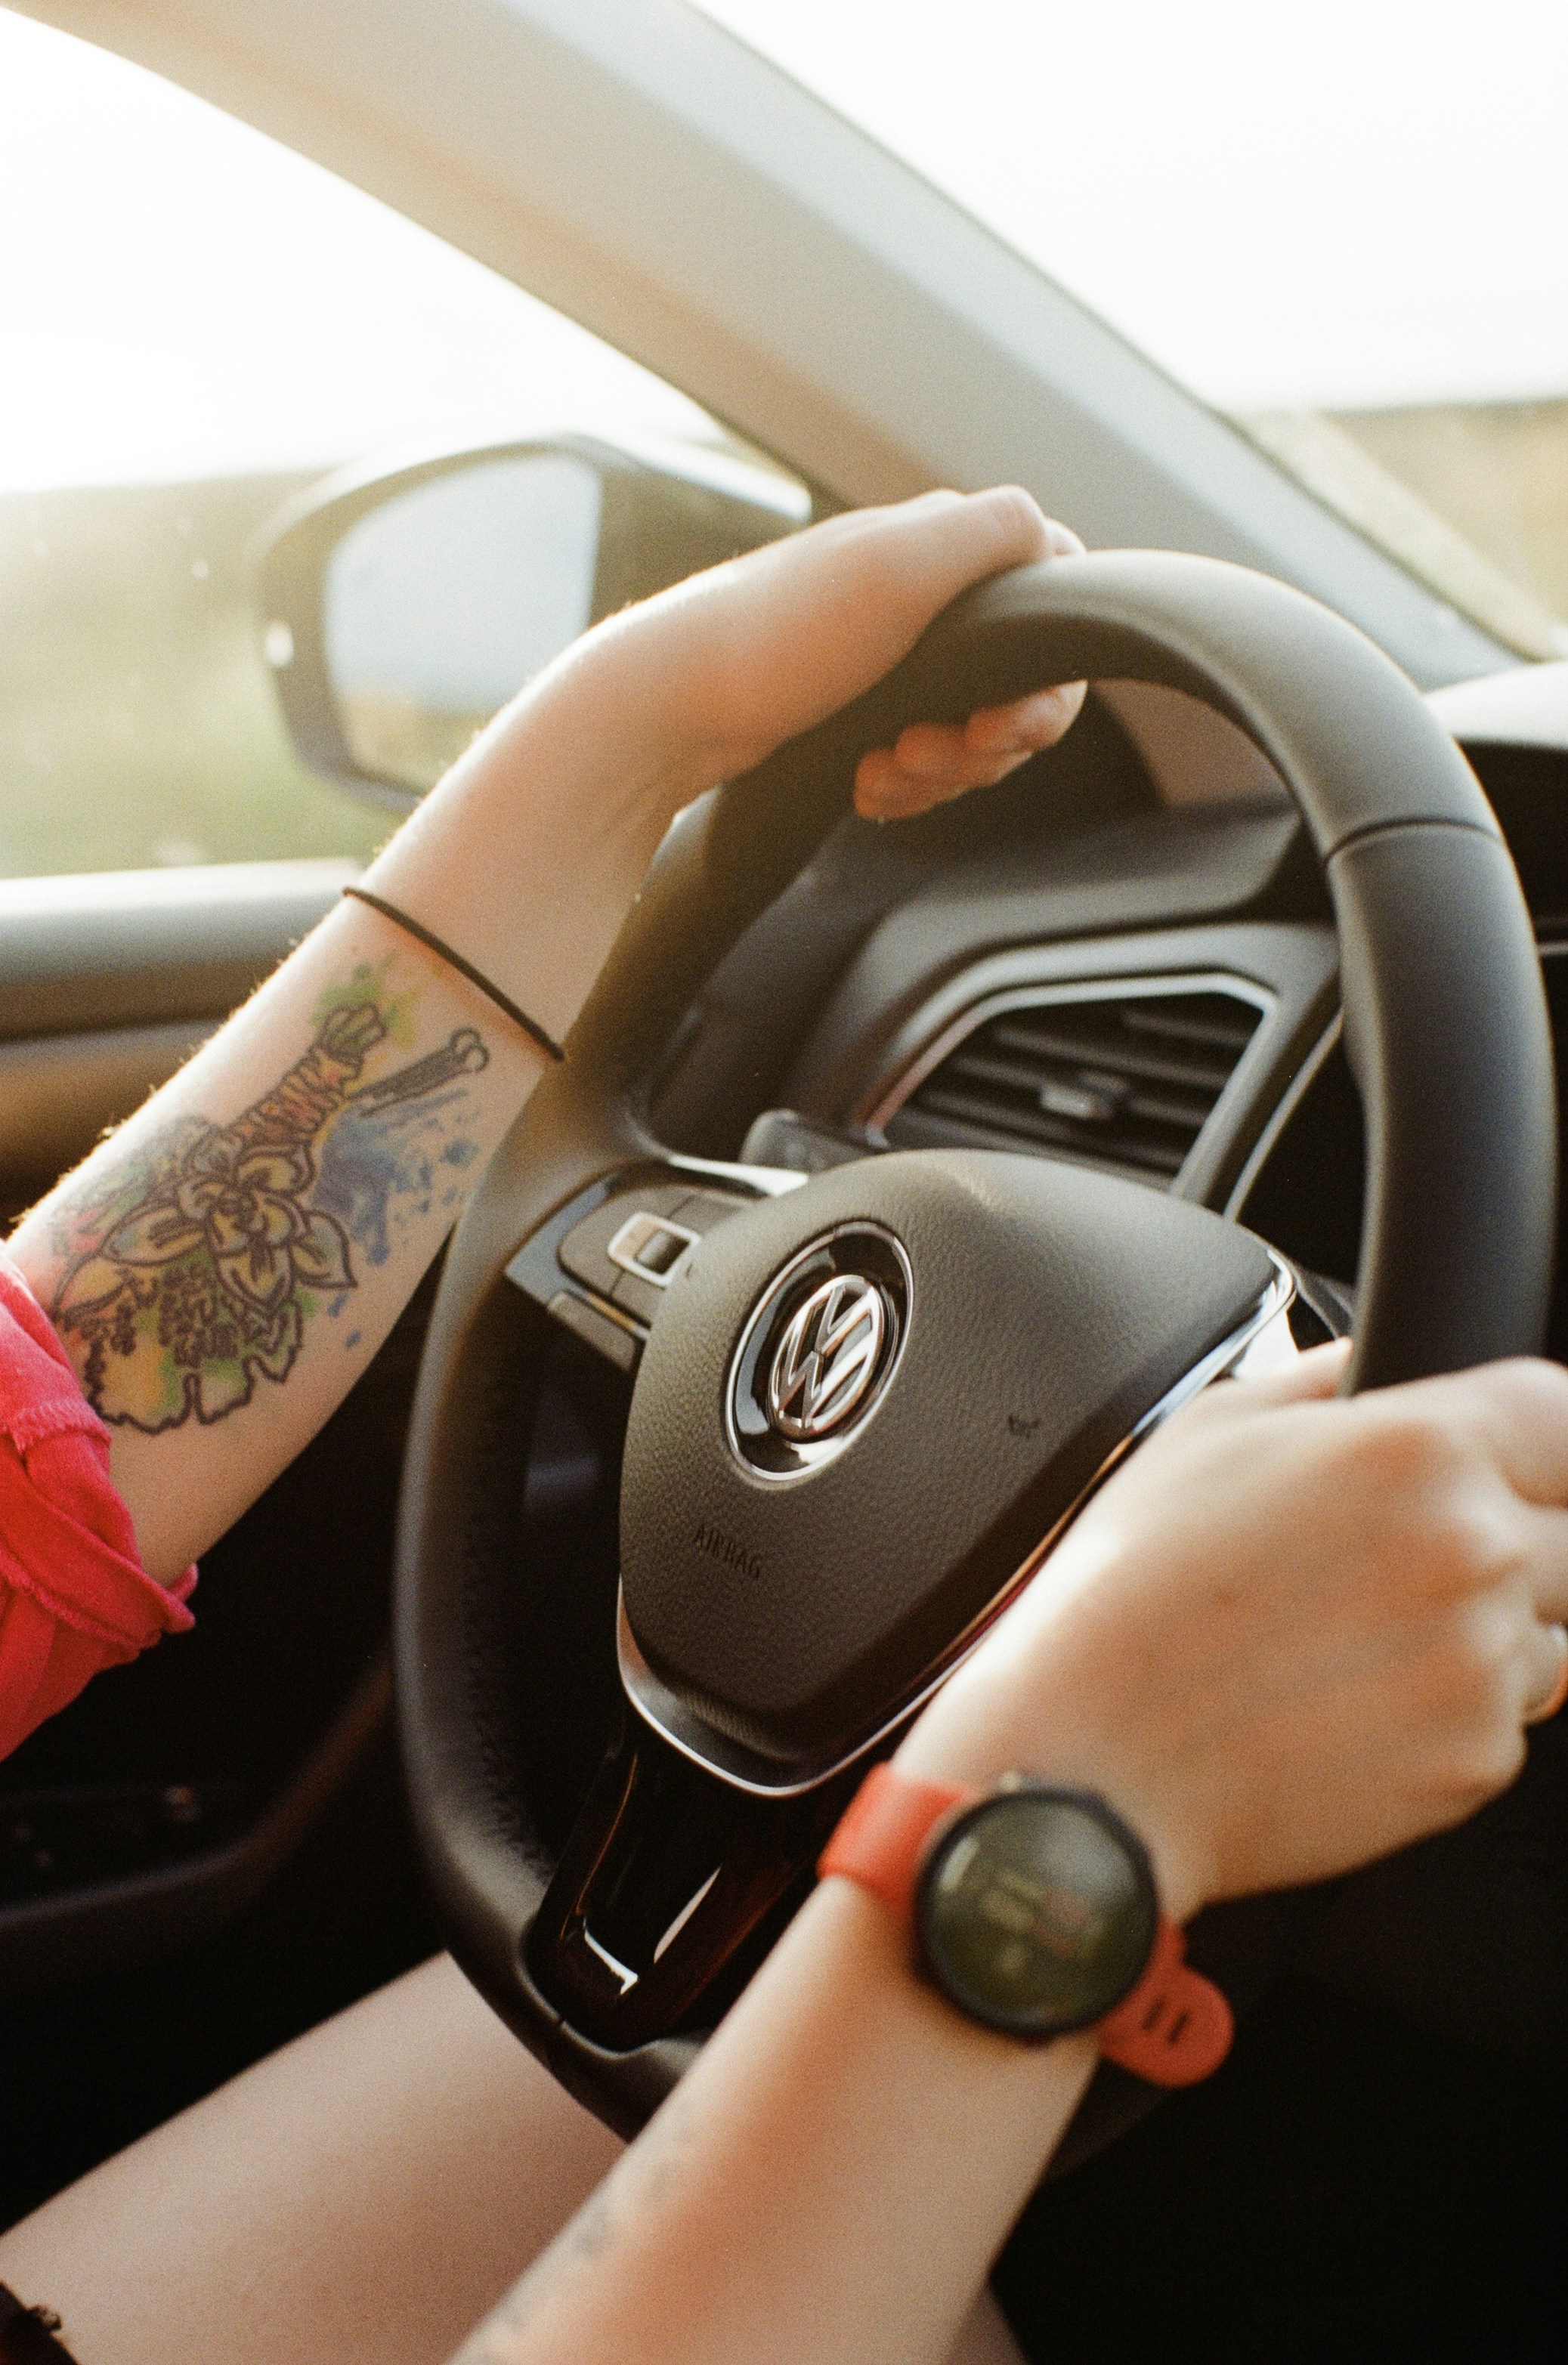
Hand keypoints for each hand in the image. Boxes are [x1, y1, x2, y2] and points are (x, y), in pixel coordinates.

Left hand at [585, 486, 1086, 819]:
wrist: (668, 712)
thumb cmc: (776, 639)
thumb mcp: (899, 565)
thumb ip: (995, 534)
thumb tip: (1052, 538)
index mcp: (944, 548)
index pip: (1055, 604)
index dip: (1047, 682)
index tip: (999, 722)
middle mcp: (923, 595)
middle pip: (1021, 690)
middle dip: (987, 744)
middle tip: (926, 752)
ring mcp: (890, 658)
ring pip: (972, 738)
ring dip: (940, 774)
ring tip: (882, 771)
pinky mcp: (857, 712)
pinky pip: (920, 764)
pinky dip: (903, 788)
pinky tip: (864, 787)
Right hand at [898, 1344, 1567, 1921]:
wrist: (1092, 1764)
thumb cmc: (1126, 1596)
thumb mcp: (1204, 1433)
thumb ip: (1318, 1381)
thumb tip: (1364, 1366)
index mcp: (1415, 1448)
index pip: (1567, 1414)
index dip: (1547, 1437)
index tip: (1525, 1458)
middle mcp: (1471, 1550)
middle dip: (1514, 1537)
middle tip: (1406, 1562)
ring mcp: (1482, 1664)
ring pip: (1554, 1629)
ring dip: (1493, 1627)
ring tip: (1362, 1636)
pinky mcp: (1475, 1763)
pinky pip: (1506, 1718)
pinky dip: (1451, 1710)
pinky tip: (1348, 1699)